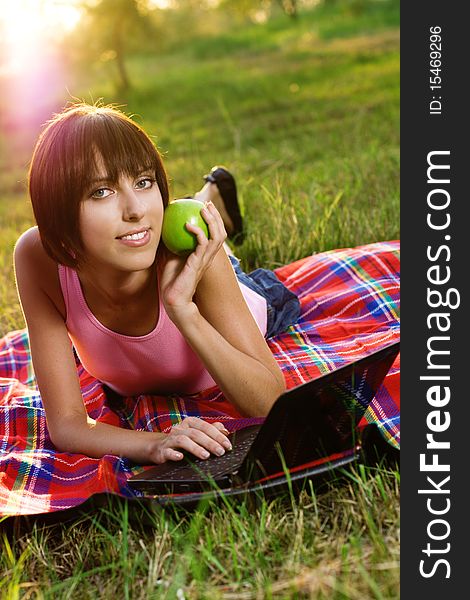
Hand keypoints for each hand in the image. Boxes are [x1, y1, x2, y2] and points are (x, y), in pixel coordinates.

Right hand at [149, 417, 231, 462]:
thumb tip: (225, 431)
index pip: (206, 427)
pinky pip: (168, 451)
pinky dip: (174, 454)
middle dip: (210, 443)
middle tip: (220, 452)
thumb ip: (211, 430)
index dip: (218, 435)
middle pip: (196, 433)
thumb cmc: (183, 441)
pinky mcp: (163, 450)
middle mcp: (180, 429)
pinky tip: (181, 457)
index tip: (227, 445)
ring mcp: (171, 439)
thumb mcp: (197, 433)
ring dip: (195, 448)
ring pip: (183, 440)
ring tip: (206, 456)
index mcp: (190, 423)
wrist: (160, 447)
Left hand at [159, 201, 226, 321]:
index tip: (204, 206)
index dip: (213, 220)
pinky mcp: (198, 264)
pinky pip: (202, 244)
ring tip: (203, 209)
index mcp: (204, 255)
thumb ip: (170, 243)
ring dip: (212, 221)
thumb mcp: (169, 257)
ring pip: (217, 236)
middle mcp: (208, 257)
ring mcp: (205, 261)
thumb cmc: (171, 281)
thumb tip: (162, 227)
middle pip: (221, 232)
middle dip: (216, 216)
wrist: (174, 300)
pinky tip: (188, 224)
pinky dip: (197, 232)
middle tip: (206, 203)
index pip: (214, 234)